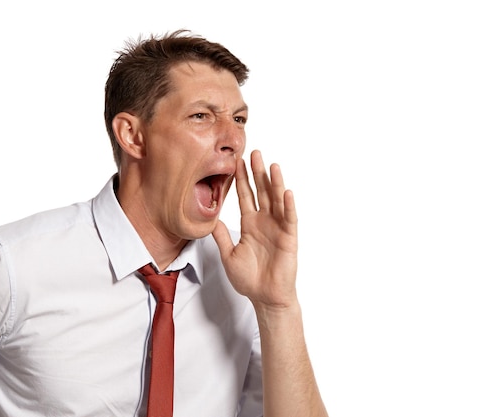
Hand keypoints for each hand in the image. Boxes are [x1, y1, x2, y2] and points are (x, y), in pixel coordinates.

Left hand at [212, 150, 297, 308]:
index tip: (236, 161)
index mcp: (250, 224)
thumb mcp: (228, 254)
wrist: (265, 297)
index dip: (241, 179)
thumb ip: (220, 235)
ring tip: (272, 165)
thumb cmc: (249, 279)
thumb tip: (208, 218)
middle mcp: (264, 222)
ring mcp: (277, 228)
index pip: (245, 196)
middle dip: (257, 172)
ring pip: (276, 200)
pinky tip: (286, 192)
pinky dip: (288, 205)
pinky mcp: (288, 238)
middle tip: (254, 152)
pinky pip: (289, 218)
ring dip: (275, 183)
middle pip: (261, 192)